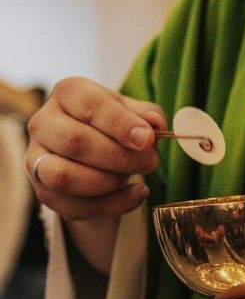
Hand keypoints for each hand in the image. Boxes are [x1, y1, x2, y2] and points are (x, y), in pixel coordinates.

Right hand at [26, 76, 166, 219]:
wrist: (95, 153)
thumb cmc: (113, 126)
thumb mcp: (133, 112)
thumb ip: (146, 115)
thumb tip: (154, 124)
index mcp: (68, 93)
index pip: (90, 105)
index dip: (121, 124)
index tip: (147, 140)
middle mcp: (44, 122)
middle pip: (75, 141)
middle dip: (119, 157)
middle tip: (150, 162)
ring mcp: (37, 159)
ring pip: (65, 177)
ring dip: (109, 182)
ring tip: (136, 178)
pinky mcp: (44, 191)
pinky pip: (74, 206)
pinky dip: (112, 204)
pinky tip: (135, 194)